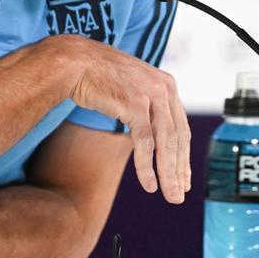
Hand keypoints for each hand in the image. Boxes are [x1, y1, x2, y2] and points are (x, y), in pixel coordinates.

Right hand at [49, 35, 190, 203]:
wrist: (74, 61)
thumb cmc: (99, 77)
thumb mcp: (132, 88)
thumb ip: (147, 106)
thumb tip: (154, 132)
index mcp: (167, 86)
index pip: (182, 128)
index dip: (183, 157)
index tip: (184, 179)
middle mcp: (164, 89)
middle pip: (178, 138)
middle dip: (179, 170)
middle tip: (179, 195)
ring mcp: (151, 94)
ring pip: (165, 142)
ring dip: (168, 173)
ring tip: (170, 196)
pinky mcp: (134, 103)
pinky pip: (145, 142)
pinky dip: (147, 167)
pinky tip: (149, 185)